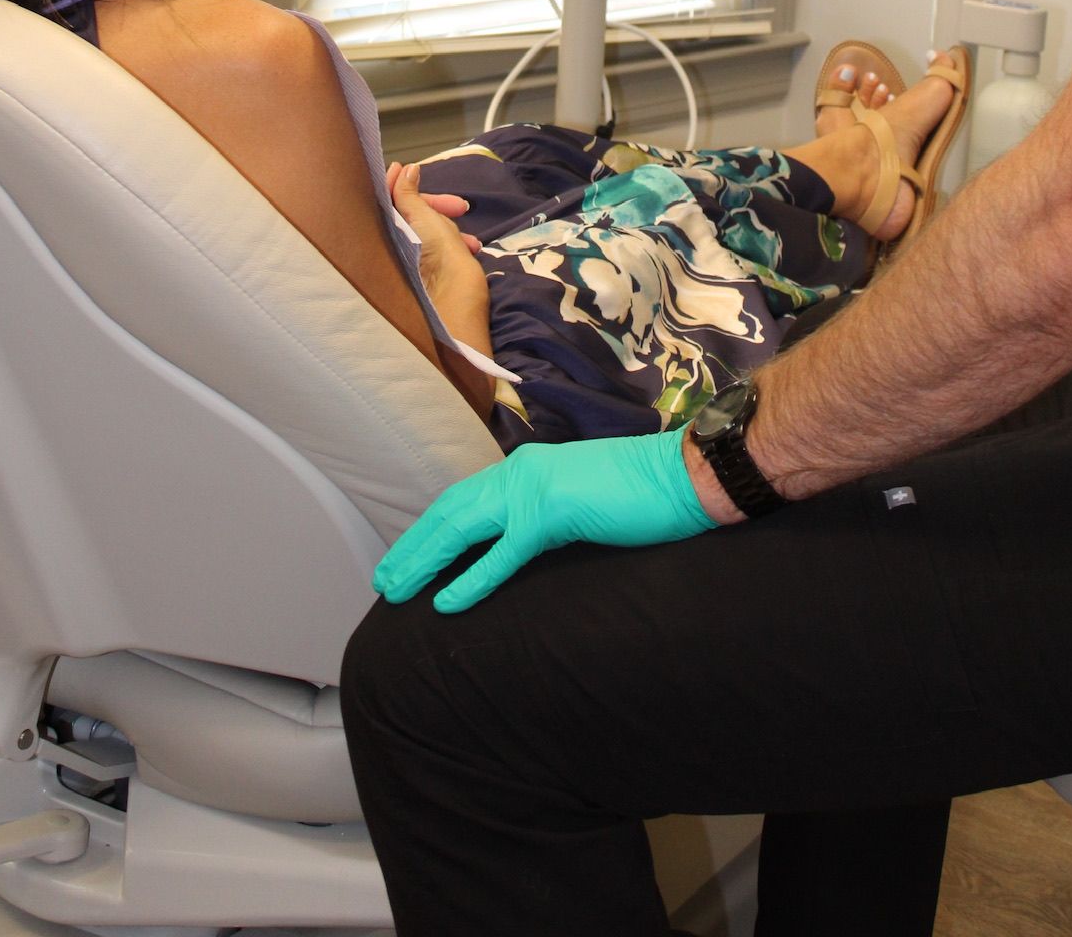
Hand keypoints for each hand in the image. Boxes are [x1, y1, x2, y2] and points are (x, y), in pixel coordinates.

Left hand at [373, 432, 718, 613]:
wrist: (686, 473)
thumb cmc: (644, 492)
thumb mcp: (582, 500)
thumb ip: (549, 514)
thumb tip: (530, 541)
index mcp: (529, 469)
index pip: (467, 499)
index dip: (435, 528)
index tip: (410, 555)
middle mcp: (521, 472)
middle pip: (451, 511)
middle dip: (414, 545)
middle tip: (385, 580)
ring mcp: (535, 490)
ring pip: (462, 527)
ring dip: (425, 559)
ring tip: (397, 590)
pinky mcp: (553, 514)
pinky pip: (502, 553)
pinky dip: (471, 578)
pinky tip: (447, 602)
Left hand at [388, 162, 488, 319]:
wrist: (455, 305)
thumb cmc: (439, 260)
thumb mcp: (424, 219)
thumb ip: (409, 195)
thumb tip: (404, 170)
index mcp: (389, 230)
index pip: (388, 197)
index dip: (399, 180)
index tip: (410, 168)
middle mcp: (393, 244)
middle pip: (413, 212)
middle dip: (439, 207)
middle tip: (462, 207)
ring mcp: (409, 258)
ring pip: (430, 230)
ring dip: (451, 227)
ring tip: (471, 240)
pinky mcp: (425, 270)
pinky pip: (438, 246)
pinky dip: (454, 243)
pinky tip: (470, 249)